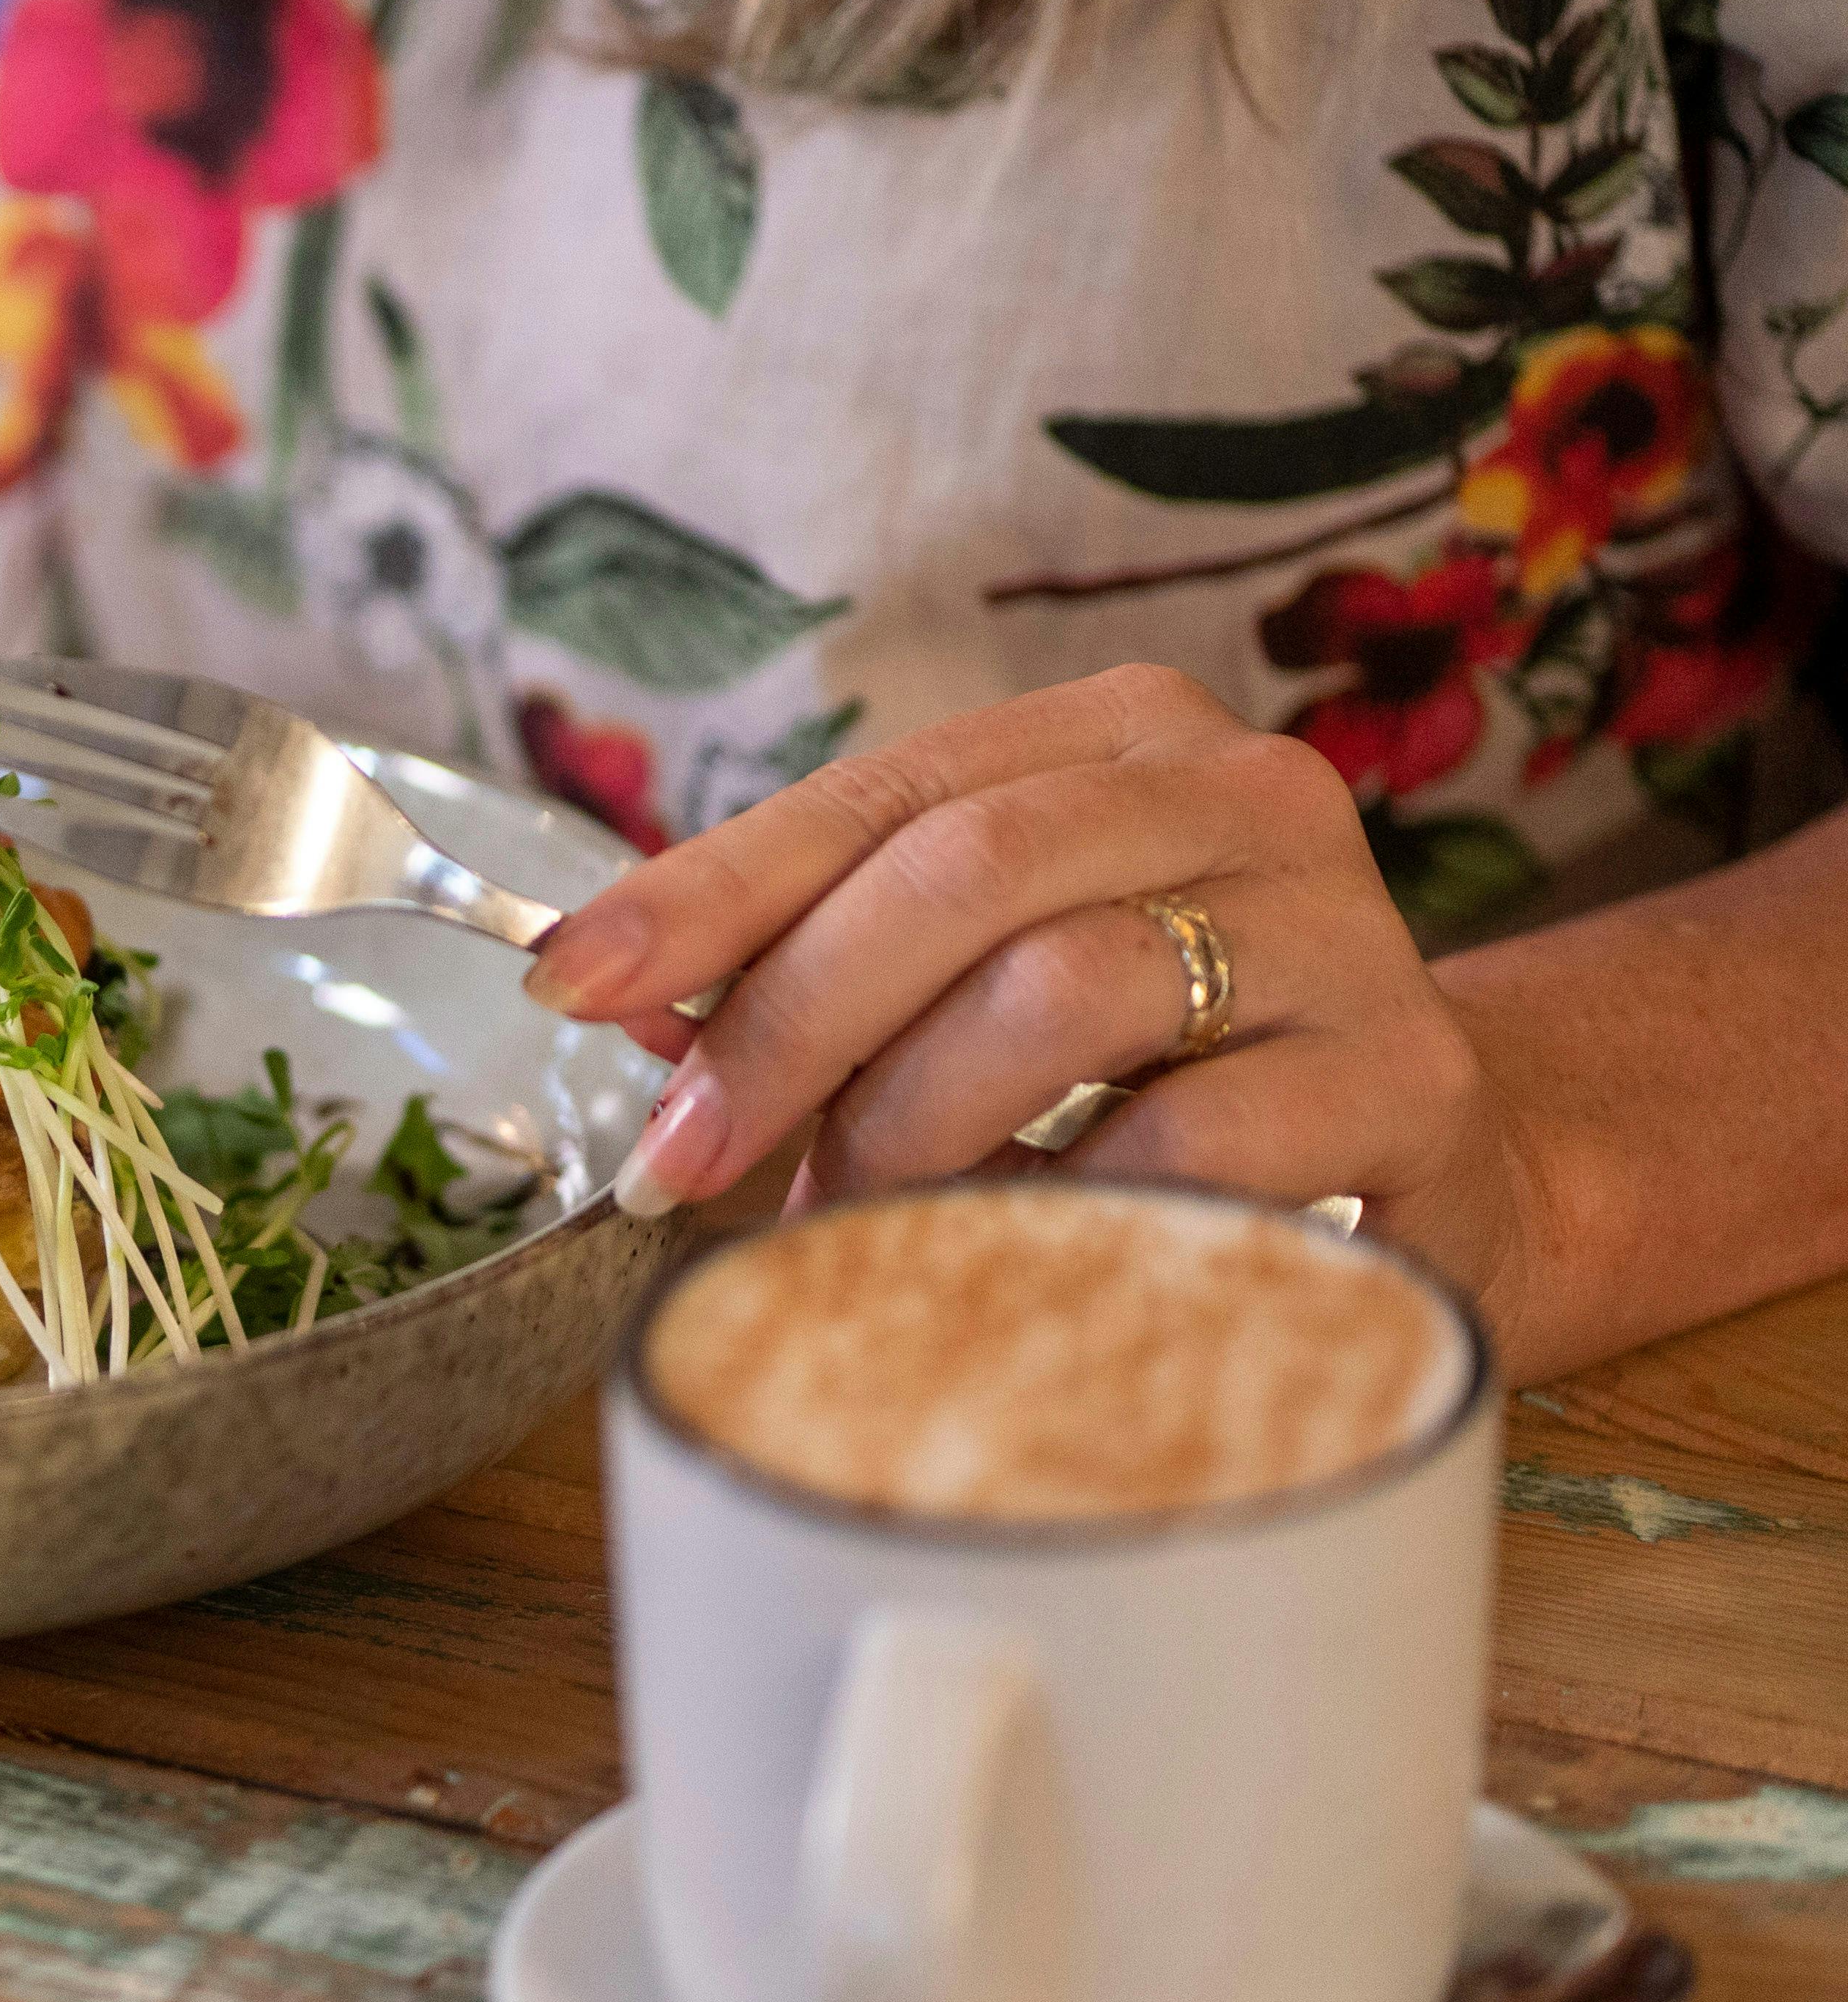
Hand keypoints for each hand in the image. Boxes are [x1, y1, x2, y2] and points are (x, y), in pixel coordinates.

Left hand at [519, 664, 1542, 1324]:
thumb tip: (619, 999)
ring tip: (846, 1226)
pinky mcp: (1407, 1079)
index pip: (878, 795)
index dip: (708, 892)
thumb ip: (821, 969)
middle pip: (959, 877)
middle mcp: (1244, 793)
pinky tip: (1000, 1262)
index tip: (569, 982)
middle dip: (789, 1026)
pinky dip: (1057, 1208)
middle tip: (684, 1163)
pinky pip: (1185, 1139)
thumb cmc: (1164, 1072)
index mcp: (1120, 739)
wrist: (1431, 1178)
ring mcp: (1343, 931)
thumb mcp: (983, 987)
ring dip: (910, 1130)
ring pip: (1062, 993)